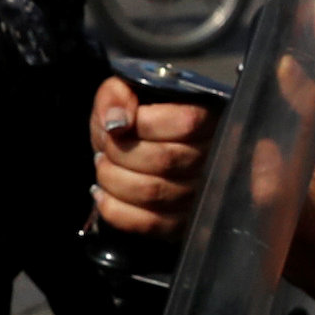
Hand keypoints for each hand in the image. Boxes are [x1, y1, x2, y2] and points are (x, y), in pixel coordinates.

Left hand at [89, 76, 213, 239]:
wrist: (137, 148)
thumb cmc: (134, 117)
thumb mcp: (123, 91)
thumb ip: (117, 95)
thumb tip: (117, 122)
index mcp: (206, 118)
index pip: (185, 123)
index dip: (144, 124)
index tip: (120, 124)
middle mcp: (211, 158)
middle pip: (165, 160)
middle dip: (120, 153)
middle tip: (105, 149)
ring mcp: (199, 195)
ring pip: (153, 193)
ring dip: (113, 180)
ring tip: (103, 167)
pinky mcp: (181, 223)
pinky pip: (150, 223)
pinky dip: (115, 210)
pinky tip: (102, 195)